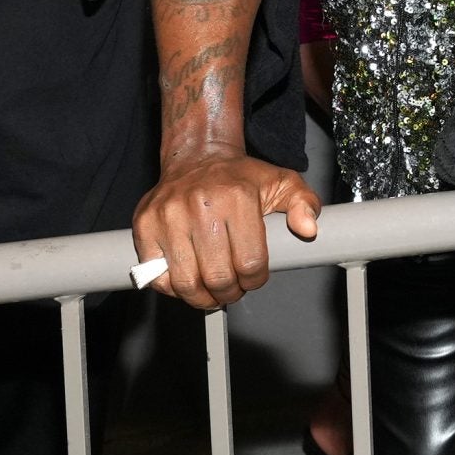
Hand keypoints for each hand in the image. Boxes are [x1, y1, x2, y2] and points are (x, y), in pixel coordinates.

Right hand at [131, 156, 321, 308]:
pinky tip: (189, 280)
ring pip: (186, 283)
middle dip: (231, 292)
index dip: (256, 280)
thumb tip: (309, 228)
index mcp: (237, 197)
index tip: (254, 278)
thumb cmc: (240, 176)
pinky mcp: (145, 225)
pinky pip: (157, 277)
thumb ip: (304, 203)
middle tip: (234, 289)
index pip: (250, 263)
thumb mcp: (282, 182)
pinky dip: (174, 289)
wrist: (197, 156)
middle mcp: (200, 205)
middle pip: (218, 277)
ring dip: (203, 297)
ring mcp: (168, 215)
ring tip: (212, 291)